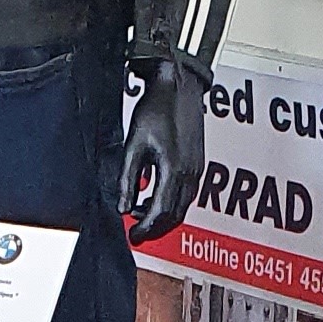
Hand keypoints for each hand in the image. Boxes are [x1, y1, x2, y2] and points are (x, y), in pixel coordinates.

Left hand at [119, 53, 208, 245]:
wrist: (177, 85)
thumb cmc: (157, 108)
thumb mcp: (133, 145)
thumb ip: (128, 179)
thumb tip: (123, 206)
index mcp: (175, 170)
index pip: (161, 212)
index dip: (145, 228)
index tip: (132, 236)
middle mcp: (191, 173)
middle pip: (176, 215)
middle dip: (156, 228)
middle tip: (137, 233)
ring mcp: (198, 168)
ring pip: (184, 206)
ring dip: (164, 215)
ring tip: (141, 214)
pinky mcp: (198, 162)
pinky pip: (187, 193)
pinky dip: (172, 202)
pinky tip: (154, 195)